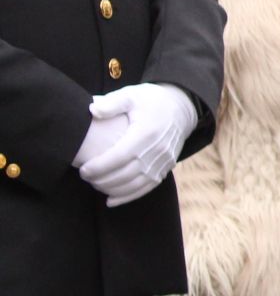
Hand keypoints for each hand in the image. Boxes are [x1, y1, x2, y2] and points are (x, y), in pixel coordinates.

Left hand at [76, 84, 197, 206]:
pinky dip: (128, 197)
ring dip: (113, 189)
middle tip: (84, 177)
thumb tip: (92, 110)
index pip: (120, 156)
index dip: (100, 167)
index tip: (83, 170)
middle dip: (102, 179)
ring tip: (95, 185)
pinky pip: (147, 188)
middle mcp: (157, 150)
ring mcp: (163, 161)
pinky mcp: (166, 168)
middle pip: (126, 173)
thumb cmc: (151, 101)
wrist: (181, 107)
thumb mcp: (132, 95)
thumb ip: (112, 103)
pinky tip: (111, 200)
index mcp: (146, 132)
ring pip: (136, 184)